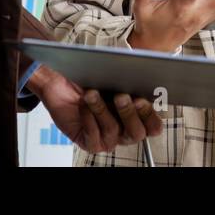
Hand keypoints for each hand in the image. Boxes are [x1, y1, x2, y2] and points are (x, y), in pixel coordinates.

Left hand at [28, 65, 162, 152]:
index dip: (151, 116)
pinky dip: (88, 119)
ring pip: (113, 131)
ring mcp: (107, 137)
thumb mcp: (111, 72)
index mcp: (136, 114)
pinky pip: (93, 136)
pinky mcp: (90, 142)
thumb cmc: (88, 77)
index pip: (153, 125)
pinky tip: (83, 104)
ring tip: (92, 93)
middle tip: (122, 96)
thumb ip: (129, 74)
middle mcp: (124, 129)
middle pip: (137, 132)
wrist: (60, 81)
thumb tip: (140, 72)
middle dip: (130, 113)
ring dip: (102, 110)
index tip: (142, 98)